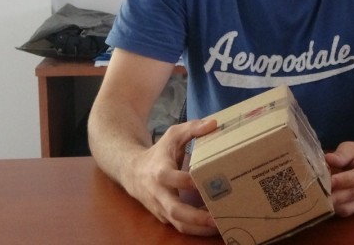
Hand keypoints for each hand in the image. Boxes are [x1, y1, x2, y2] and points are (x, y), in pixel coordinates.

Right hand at [125, 118, 218, 235]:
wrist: (131, 171)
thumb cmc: (158, 152)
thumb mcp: (172, 135)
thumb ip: (192, 128)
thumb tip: (214, 124)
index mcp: (160, 171)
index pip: (174, 178)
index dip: (189, 181)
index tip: (207, 179)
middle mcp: (159, 193)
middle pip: (175, 210)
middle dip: (197, 217)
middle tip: (218, 218)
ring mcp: (161, 208)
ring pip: (179, 224)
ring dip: (200, 228)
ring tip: (222, 226)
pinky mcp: (164, 217)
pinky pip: (180, 226)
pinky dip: (197, 228)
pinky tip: (215, 224)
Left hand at [324, 141, 353, 216]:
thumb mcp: (352, 148)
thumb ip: (342, 154)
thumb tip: (328, 159)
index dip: (340, 180)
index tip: (326, 181)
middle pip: (351, 194)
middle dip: (333, 194)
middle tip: (315, 192)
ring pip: (348, 206)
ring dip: (332, 203)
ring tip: (317, 198)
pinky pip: (347, 211)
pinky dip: (334, 208)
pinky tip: (323, 202)